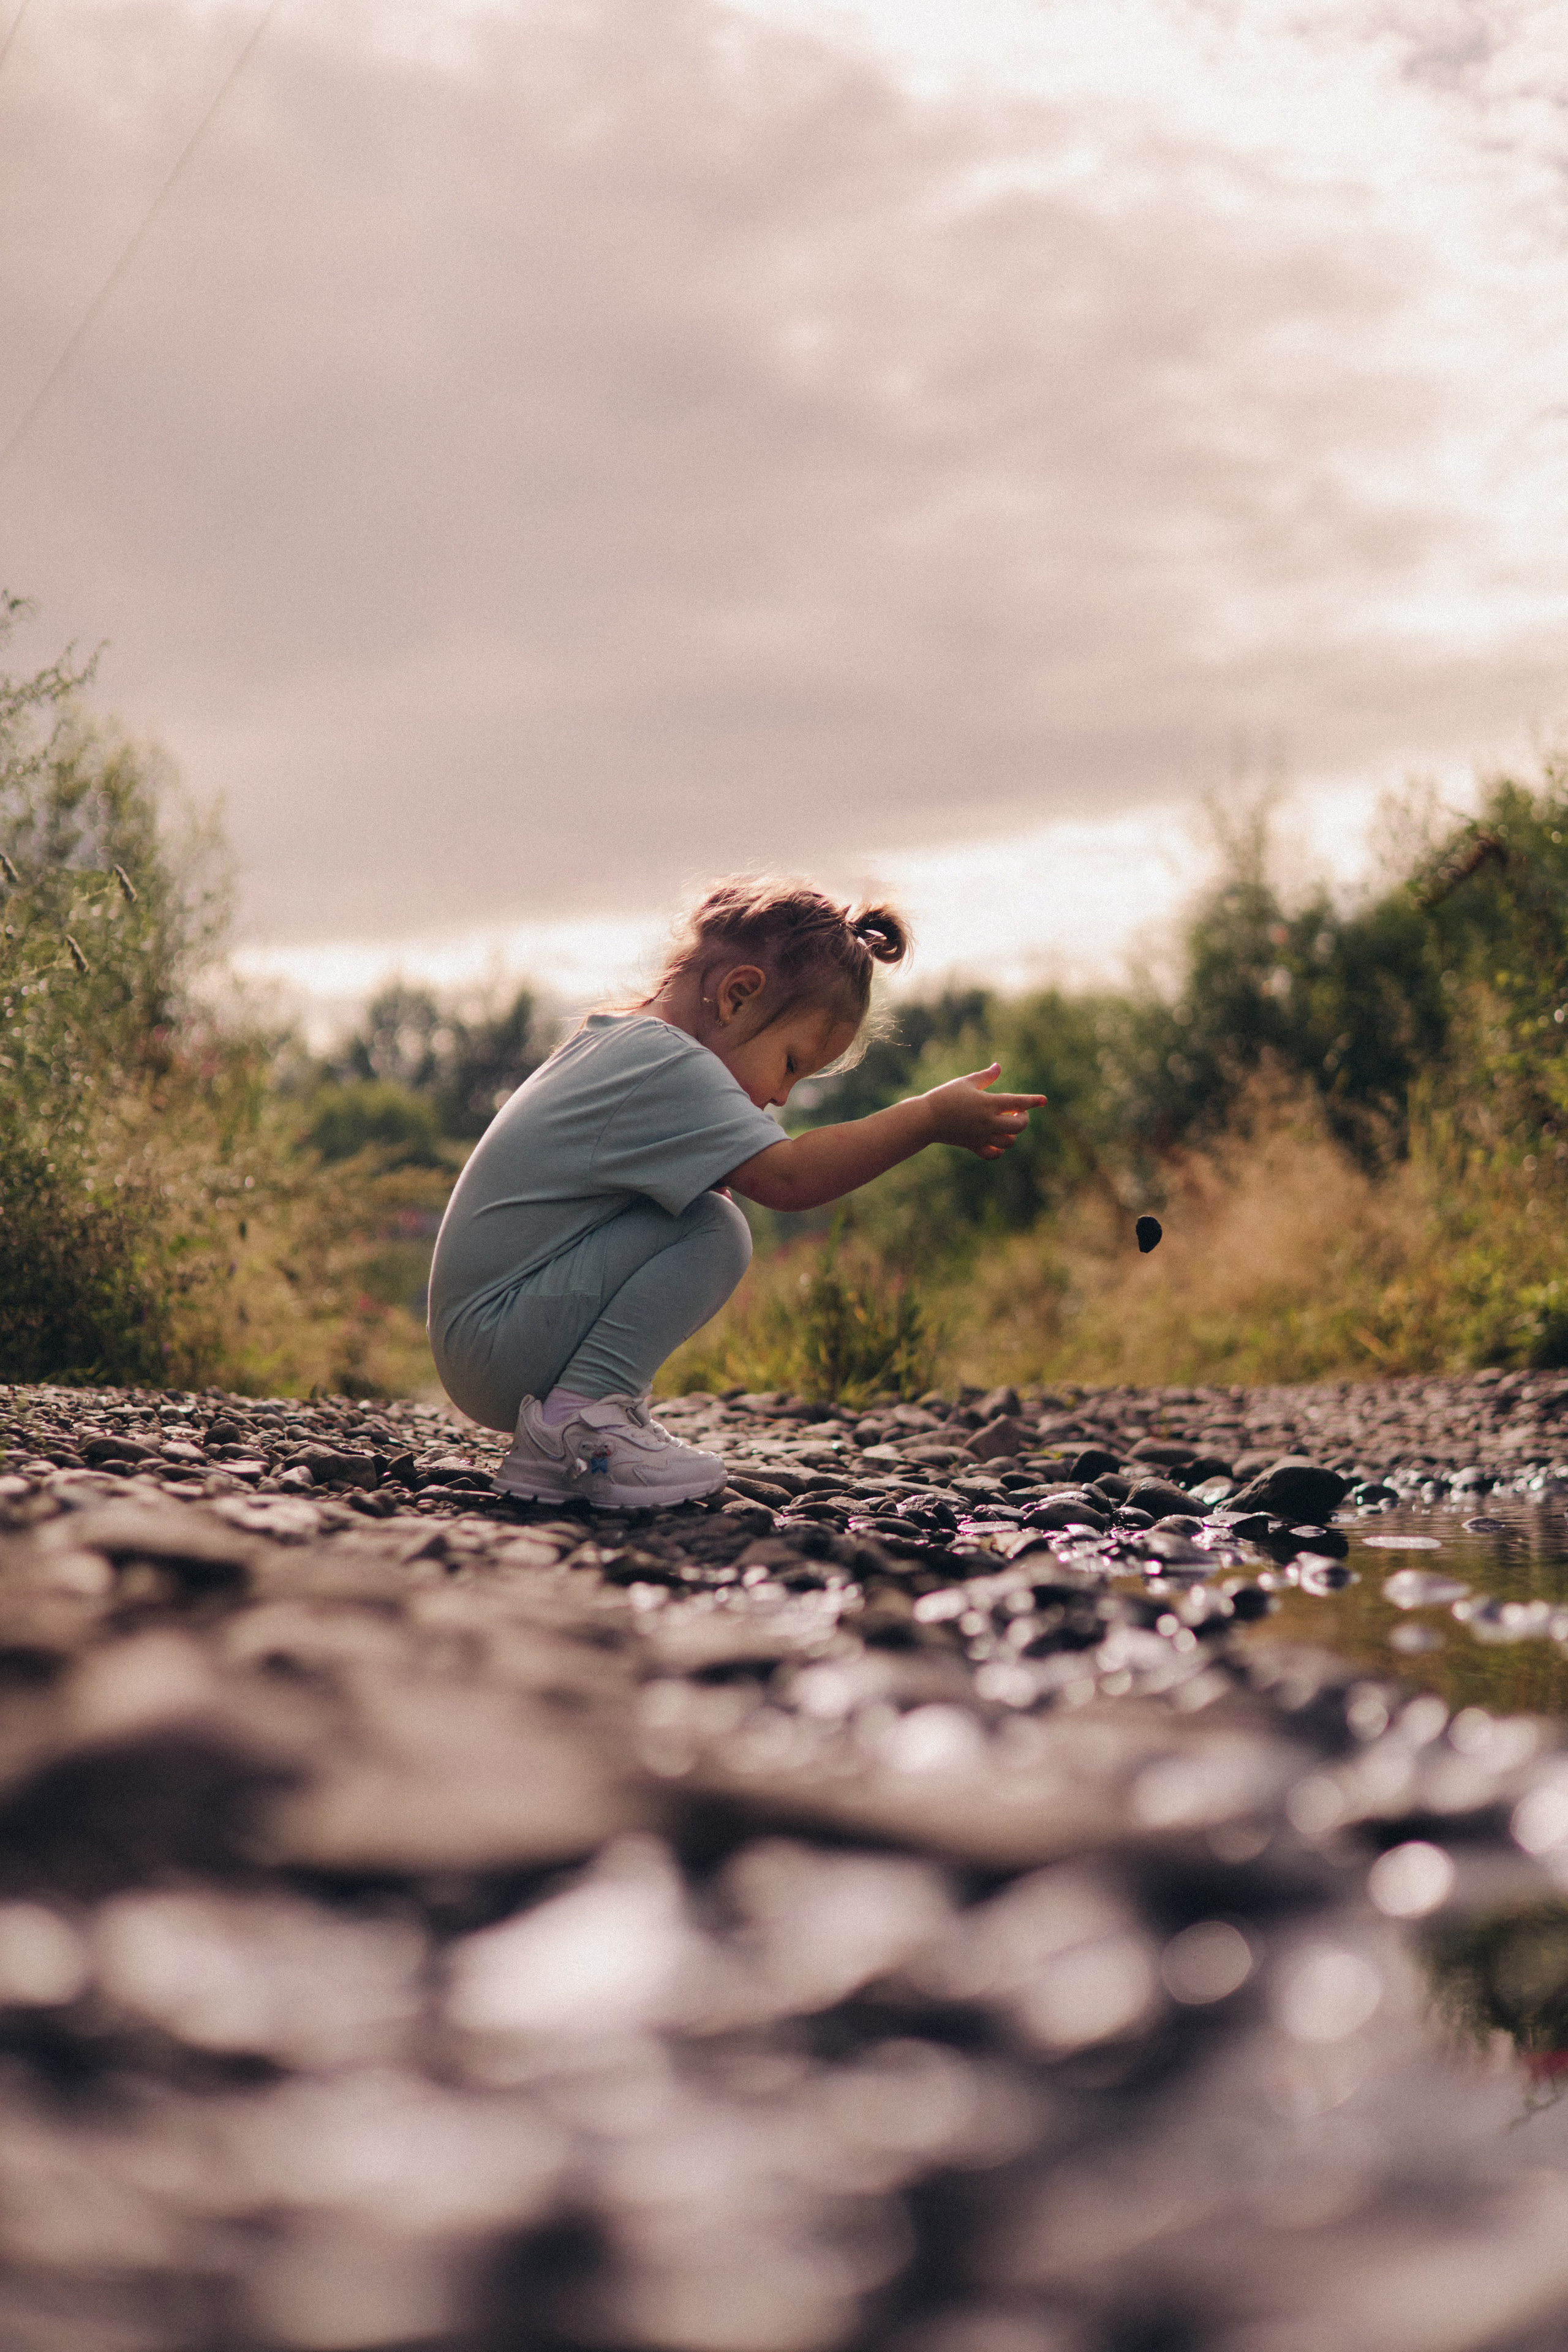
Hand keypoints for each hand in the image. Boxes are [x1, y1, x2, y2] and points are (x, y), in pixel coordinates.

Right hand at [921, 1063, 1045, 1159]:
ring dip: (1012, 1134)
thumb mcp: (966, 1082)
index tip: (1044, 1100)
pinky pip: (993, 1154)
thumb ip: (986, 1076)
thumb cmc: (945, 1096)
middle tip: (1016, 1112)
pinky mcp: (973, 1146)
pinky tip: (996, 1141)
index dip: (1033, 1100)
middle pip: (1019, 1126)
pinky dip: (999, 1150)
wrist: (925, 1119)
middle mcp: (988, 1122)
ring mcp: (981, 1137)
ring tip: (1005, 1124)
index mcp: (988, 1104)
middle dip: (1023, 1118)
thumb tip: (998, 1067)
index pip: (1018, 1102)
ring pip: (1009, 1142)